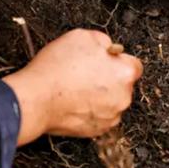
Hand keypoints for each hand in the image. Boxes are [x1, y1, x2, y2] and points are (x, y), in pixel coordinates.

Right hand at [3, 29, 142, 144]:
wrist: (35, 99)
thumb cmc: (57, 68)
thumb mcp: (82, 36)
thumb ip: (103, 41)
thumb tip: (109, 48)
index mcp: (125, 73)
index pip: (133, 64)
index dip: (116, 60)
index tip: (103, 60)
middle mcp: (124, 97)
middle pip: (123, 84)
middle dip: (109, 78)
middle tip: (85, 73)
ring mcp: (111, 116)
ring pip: (111, 101)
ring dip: (100, 96)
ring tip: (76, 88)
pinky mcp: (97, 130)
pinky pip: (99, 117)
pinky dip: (90, 111)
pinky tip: (74, 102)